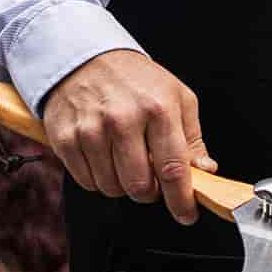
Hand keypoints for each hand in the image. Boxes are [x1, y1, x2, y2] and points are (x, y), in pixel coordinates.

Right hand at [42, 49, 217, 224]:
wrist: (85, 57)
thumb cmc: (136, 79)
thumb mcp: (177, 97)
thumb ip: (192, 138)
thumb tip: (204, 172)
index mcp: (158, 108)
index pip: (173, 169)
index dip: (181, 200)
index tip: (186, 213)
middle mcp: (124, 119)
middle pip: (140, 186)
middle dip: (149, 191)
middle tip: (149, 176)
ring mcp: (92, 130)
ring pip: (112, 188)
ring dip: (122, 184)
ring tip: (124, 159)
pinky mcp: (66, 138)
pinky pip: (87, 181)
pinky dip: (98, 178)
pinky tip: (103, 156)